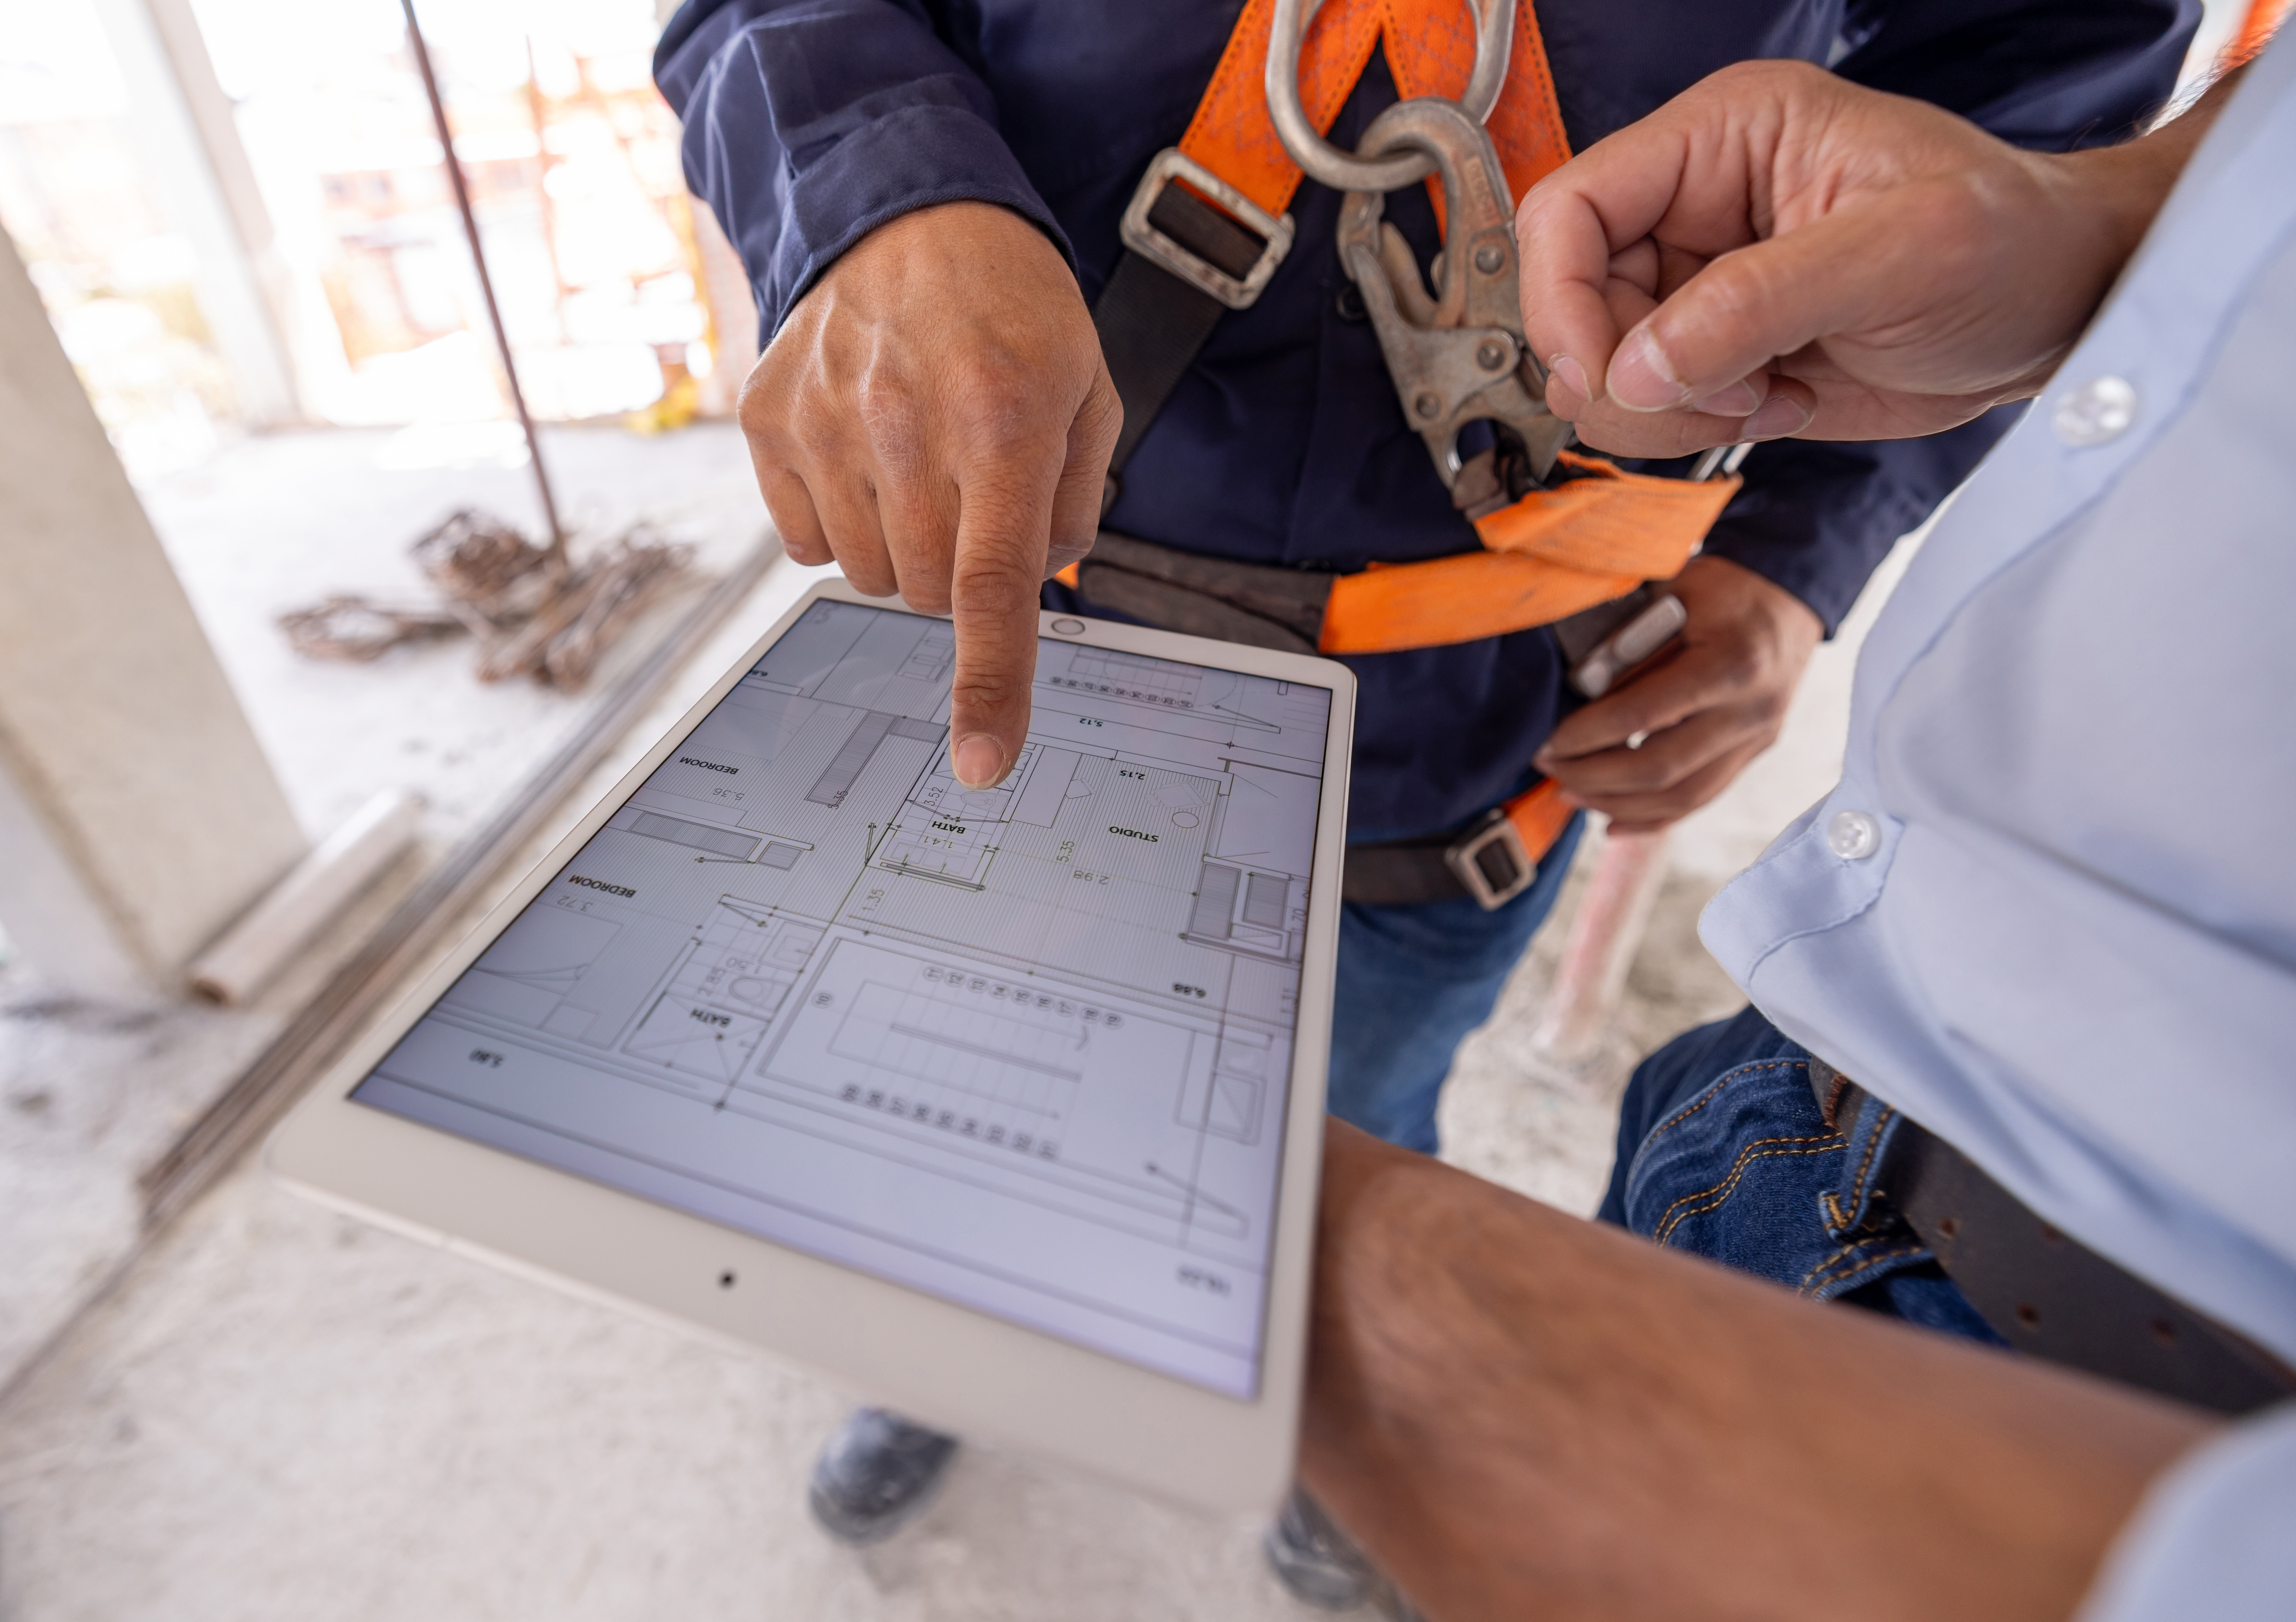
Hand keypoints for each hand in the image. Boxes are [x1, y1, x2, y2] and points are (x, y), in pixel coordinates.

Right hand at [739, 202, 1121, 786]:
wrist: (909, 213)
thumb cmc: (1012, 312)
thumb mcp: (1086, 393)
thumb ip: (1073, 504)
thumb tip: (1037, 591)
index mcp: (1000, 421)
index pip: (989, 586)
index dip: (989, 685)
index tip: (983, 762)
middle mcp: (903, 424)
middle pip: (924, 593)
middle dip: (956, 573)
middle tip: (970, 495)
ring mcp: (822, 422)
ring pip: (864, 575)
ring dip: (899, 547)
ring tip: (917, 461)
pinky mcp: (767, 418)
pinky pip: (803, 541)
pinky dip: (839, 521)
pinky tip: (864, 454)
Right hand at [1513, 59, 2204, 458]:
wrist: (2064, 311)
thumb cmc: (2015, 244)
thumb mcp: (1903, 254)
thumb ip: (1759, 302)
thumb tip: (1638, 364)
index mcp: (1723, 139)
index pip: (1569, 209)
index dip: (1562, 298)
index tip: (1607, 371)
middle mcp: (1695, 207)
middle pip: (1573, 301)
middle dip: (1633, 370)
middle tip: (1729, 390)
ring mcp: (1701, 284)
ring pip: (1603, 368)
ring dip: (1671, 409)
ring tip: (1766, 393)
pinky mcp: (1718, 352)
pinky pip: (1650, 407)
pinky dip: (1699, 429)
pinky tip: (1776, 403)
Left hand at [1533, 556, 1819, 830]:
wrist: (1788, 595)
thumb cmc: (1723, 588)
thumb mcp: (1671, 596)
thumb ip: (1628, 645)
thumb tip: (1579, 695)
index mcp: (1731, 664)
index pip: (1643, 715)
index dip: (1587, 736)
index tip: (1548, 743)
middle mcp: (1751, 711)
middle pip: (1662, 770)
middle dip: (1595, 778)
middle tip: (1550, 770)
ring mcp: (1758, 738)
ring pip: (1683, 797)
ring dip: (1619, 804)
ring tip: (1571, 794)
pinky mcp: (1754, 752)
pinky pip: (1701, 798)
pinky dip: (1654, 816)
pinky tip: (1612, 821)